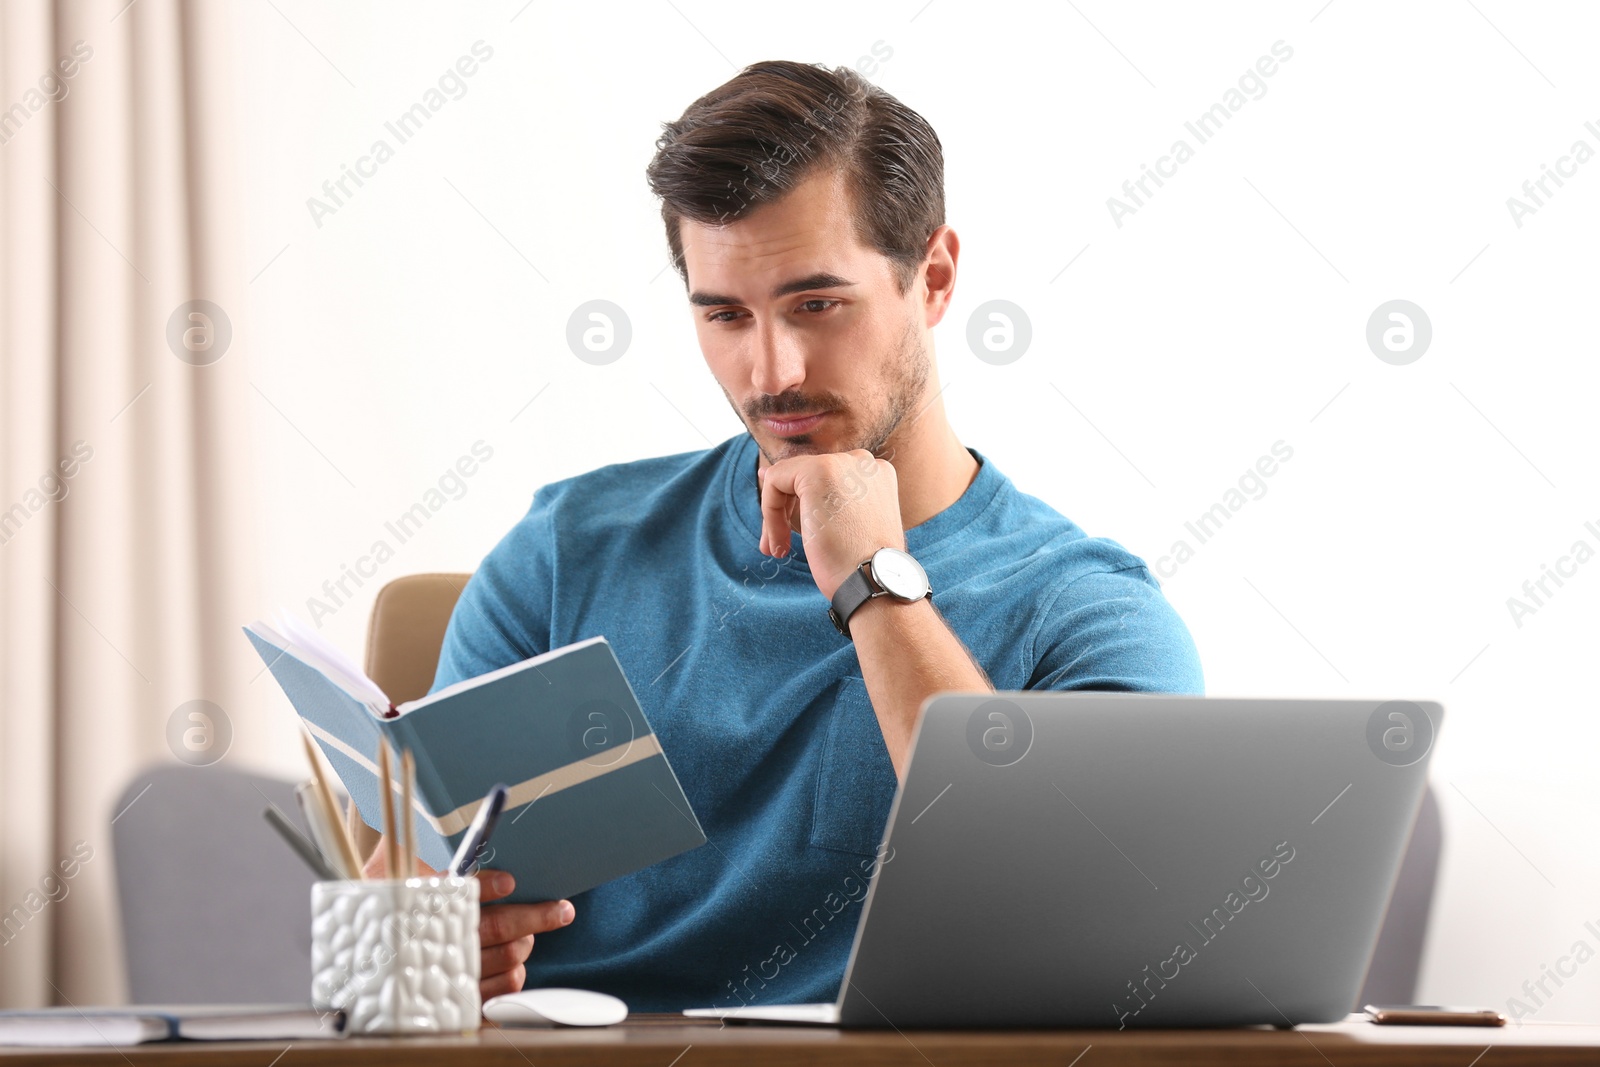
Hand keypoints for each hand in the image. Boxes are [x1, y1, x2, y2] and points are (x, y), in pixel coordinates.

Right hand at [361, 836, 575, 1000]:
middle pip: (489, 930)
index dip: (485, 886)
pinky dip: (509, 980)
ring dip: (524, 945)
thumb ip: (408, 839)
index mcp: (413, 905)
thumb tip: (440, 806)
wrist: (361, 947)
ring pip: (498, 961)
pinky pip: (490, 995)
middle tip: (560, 909)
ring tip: (535, 931)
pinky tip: (517, 964)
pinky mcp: (449, 1001)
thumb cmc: (382, 896)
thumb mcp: (388, 863)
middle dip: (531, 918)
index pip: (453, 895)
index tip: (510, 880)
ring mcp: (439, 974)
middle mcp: (427, 942)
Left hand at [758, 449, 904, 599]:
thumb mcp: (846, 528)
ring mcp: (843, 463)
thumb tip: (767, 474)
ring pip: (788, 478)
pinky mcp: (818, 470)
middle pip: (805, 478)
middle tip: (779, 547)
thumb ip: (819, 499)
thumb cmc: (860, 568)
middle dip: (786, 513)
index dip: (802, 508)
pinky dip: (770, 513)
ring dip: (776, 517)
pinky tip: (779, 543)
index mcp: (876, 475)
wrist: (873, 582)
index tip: (791, 538)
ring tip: (777, 550)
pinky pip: (775, 481)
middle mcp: (863, 462)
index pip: (825, 481)